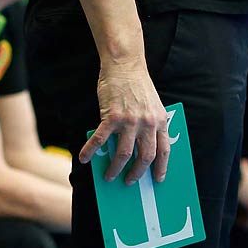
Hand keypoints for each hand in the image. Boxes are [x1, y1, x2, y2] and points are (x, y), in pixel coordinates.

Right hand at [84, 56, 168, 183]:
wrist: (124, 65)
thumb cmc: (137, 85)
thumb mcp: (153, 105)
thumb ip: (150, 124)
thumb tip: (139, 148)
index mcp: (160, 121)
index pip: (164, 150)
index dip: (162, 167)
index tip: (158, 179)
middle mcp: (147, 123)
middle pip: (145, 157)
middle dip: (137, 173)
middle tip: (130, 182)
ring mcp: (129, 121)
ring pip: (123, 153)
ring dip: (116, 168)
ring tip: (110, 176)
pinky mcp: (111, 116)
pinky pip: (99, 139)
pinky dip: (90, 151)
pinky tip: (84, 158)